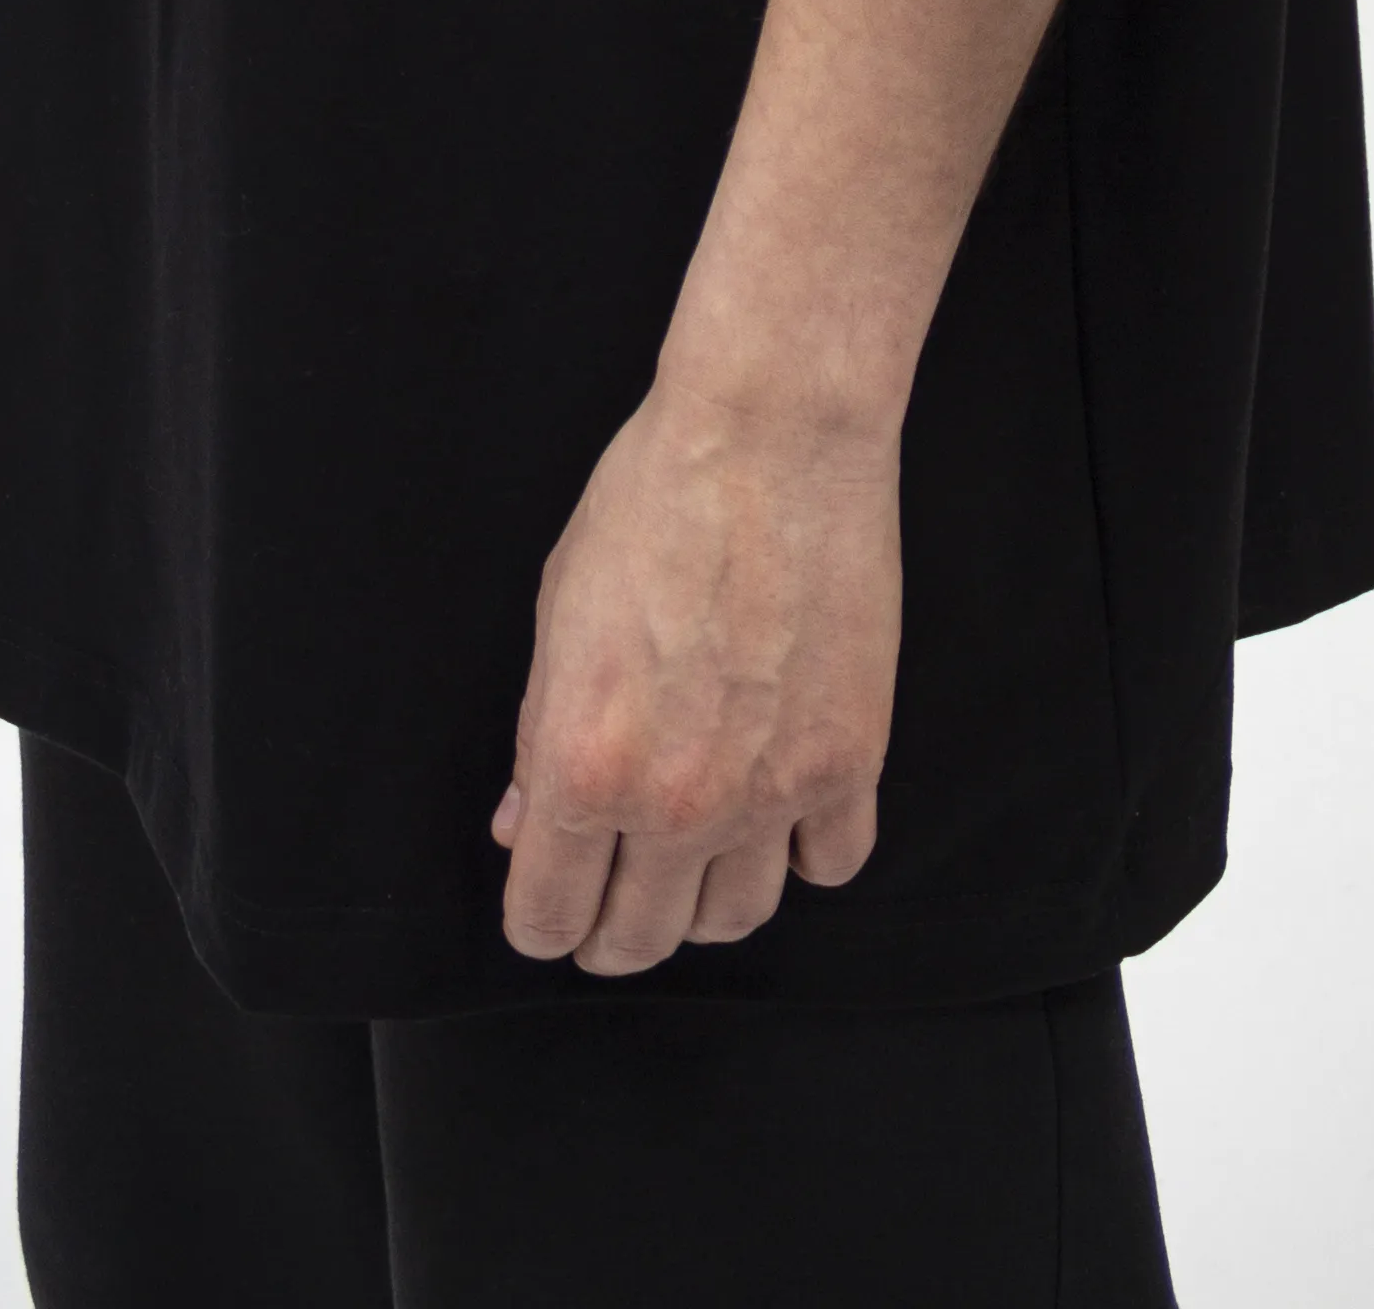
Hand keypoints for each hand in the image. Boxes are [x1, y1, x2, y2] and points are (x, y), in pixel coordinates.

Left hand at [490, 378, 897, 973]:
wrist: (772, 435)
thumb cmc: (654, 498)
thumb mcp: (558, 612)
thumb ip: (537, 734)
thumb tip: (523, 821)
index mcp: (583, 766)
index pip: (548, 918)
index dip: (542, 919)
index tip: (552, 903)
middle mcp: (674, 802)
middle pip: (638, 940)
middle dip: (612, 929)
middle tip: (613, 895)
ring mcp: (770, 792)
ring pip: (735, 920)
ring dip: (703, 902)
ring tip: (694, 857)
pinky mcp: (850, 761)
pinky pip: (829, 865)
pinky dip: (803, 853)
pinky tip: (781, 810)